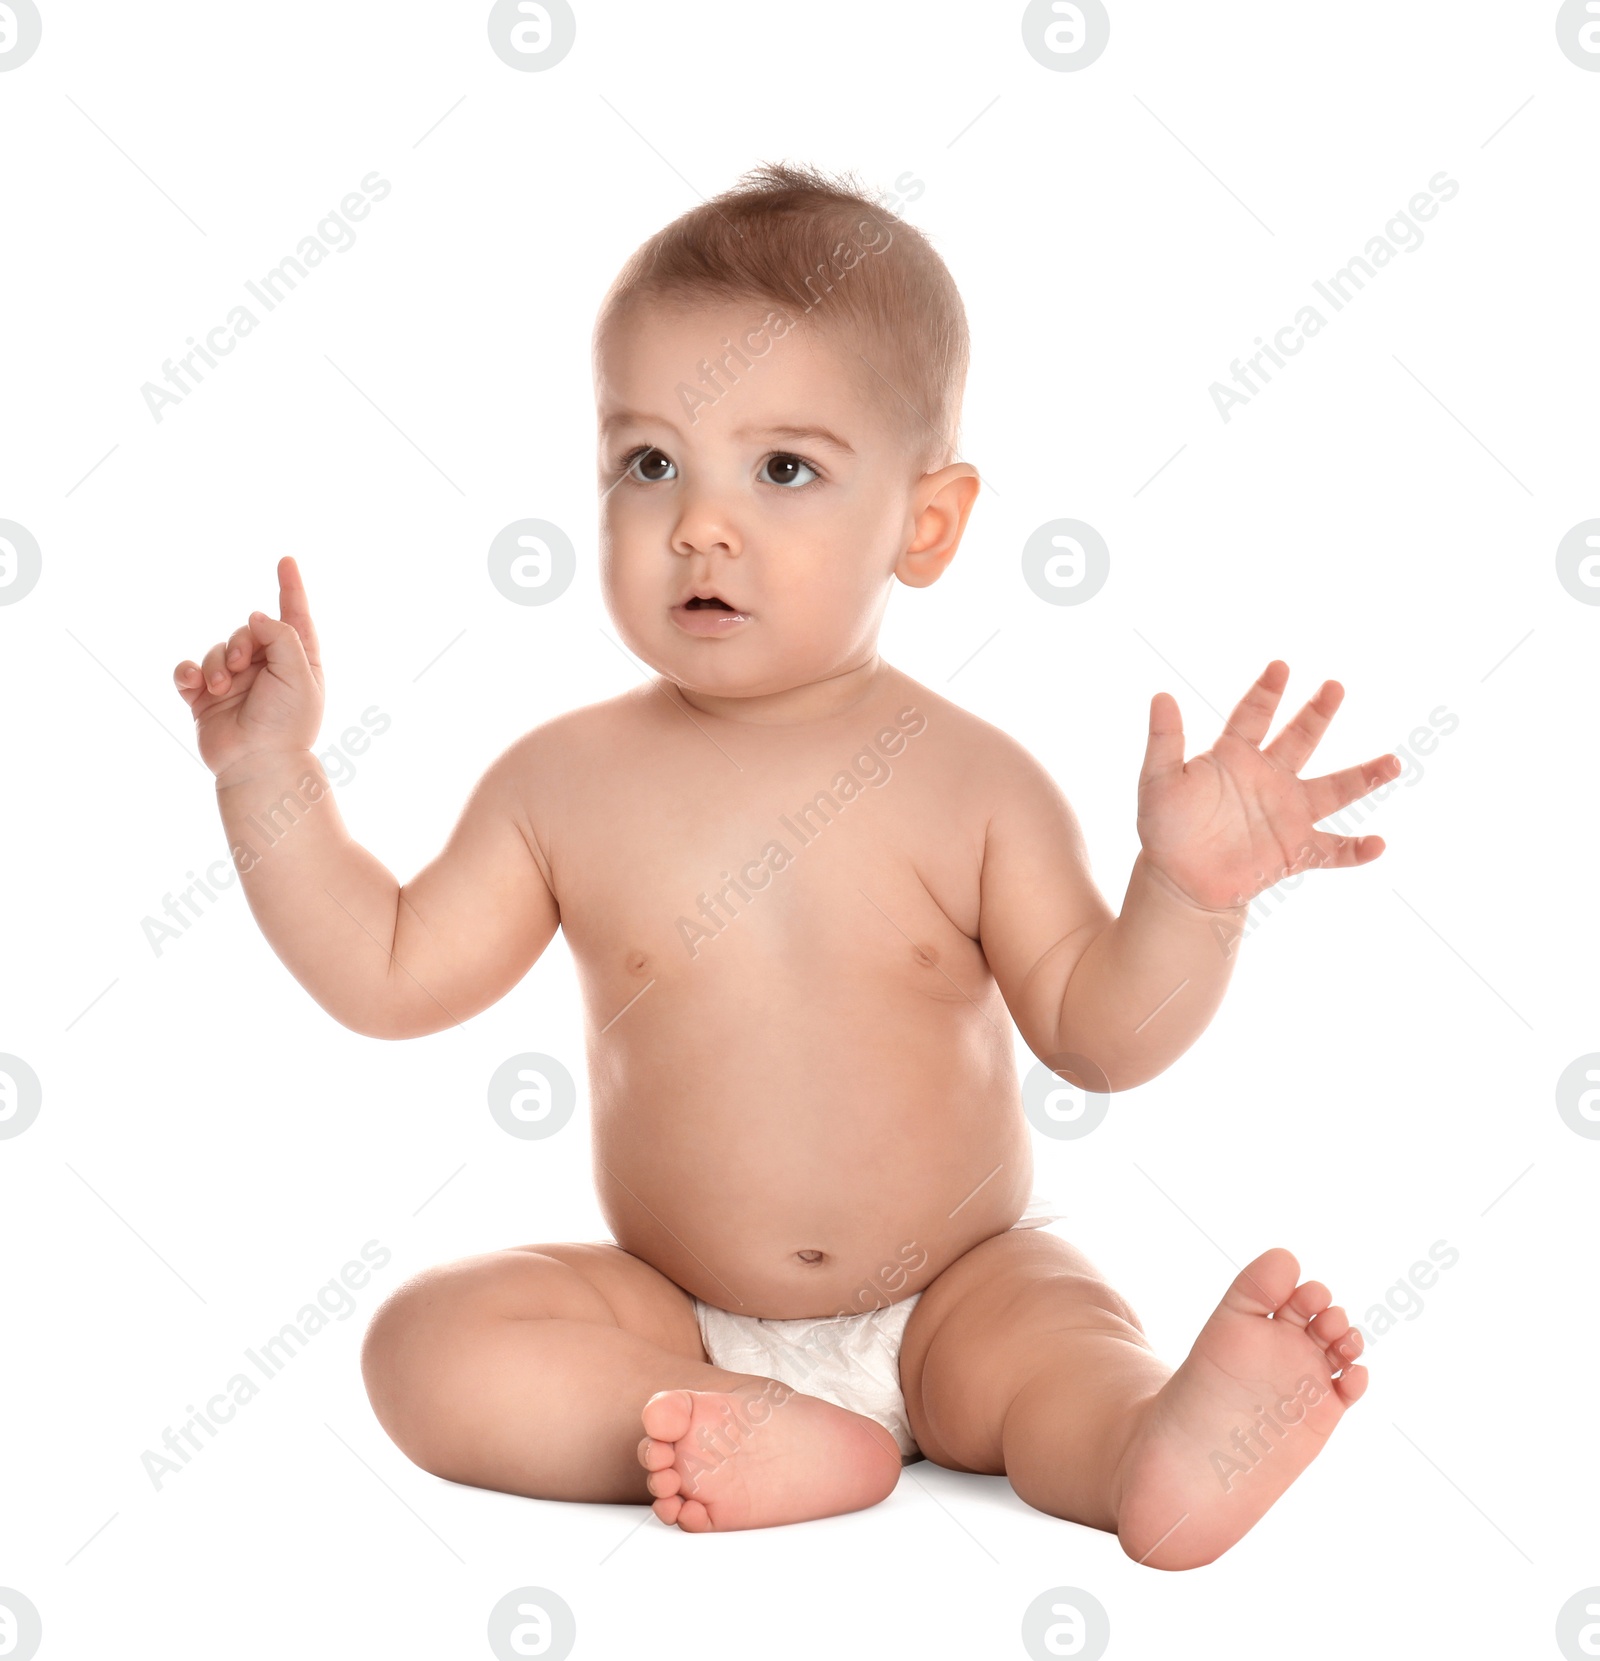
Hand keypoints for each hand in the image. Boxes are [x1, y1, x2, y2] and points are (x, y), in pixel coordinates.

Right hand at [173, 556, 325, 781]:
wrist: (258, 765)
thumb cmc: (287, 723)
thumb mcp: (298, 674)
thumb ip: (281, 636)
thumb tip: (256, 615)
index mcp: (297, 662)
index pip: (294, 617)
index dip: (291, 588)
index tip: (287, 561)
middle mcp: (266, 668)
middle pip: (246, 630)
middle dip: (239, 642)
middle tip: (241, 665)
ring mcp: (234, 682)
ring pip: (215, 649)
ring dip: (215, 664)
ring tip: (221, 688)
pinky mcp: (205, 698)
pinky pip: (188, 671)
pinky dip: (188, 673)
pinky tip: (194, 685)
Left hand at [1136, 661, 1400, 910]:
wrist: (1179, 878)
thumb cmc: (1166, 826)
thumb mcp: (1157, 781)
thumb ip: (1163, 741)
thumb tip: (1161, 696)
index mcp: (1235, 756)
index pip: (1253, 716)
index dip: (1266, 692)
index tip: (1280, 666)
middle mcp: (1269, 778)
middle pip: (1301, 739)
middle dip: (1317, 714)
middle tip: (1334, 687)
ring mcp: (1287, 813)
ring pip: (1334, 790)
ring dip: (1363, 777)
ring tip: (1393, 762)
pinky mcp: (1295, 850)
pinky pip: (1333, 850)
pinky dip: (1355, 850)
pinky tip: (1377, 844)